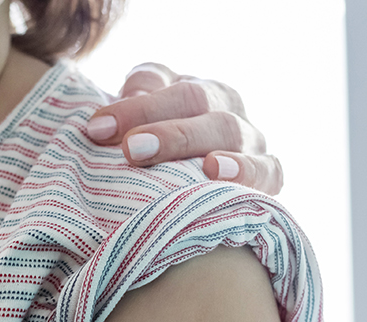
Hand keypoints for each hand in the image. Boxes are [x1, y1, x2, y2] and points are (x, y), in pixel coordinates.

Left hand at [86, 62, 283, 194]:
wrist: (199, 192)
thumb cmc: (160, 155)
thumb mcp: (143, 120)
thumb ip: (137, 100)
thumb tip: (126, 101)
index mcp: (193, 88)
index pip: (162, 84)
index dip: (134, 106)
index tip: (98, 129)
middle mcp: (225, 106)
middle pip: (197, 102)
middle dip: (163, 127)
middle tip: (132, 149)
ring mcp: (250, 139)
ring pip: (230, 132)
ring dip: (202, 146)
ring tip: (180, 158)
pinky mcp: (269, 174)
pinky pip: (266, 170)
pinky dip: (246, 170)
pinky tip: (219, 173)